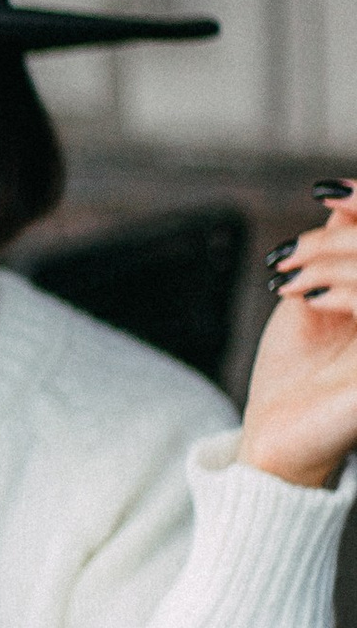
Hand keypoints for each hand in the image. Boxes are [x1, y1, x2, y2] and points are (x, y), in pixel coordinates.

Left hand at [244, 187, 356, 487]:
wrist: (280, 436)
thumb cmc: (299, 370)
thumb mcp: (314, 295)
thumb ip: (334, 247)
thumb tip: (338, 196)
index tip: (326, 191)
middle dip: (341, 235)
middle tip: (288, 256)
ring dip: (334, 258)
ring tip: (289, 280)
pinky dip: (346, 289)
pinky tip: (307, 296)